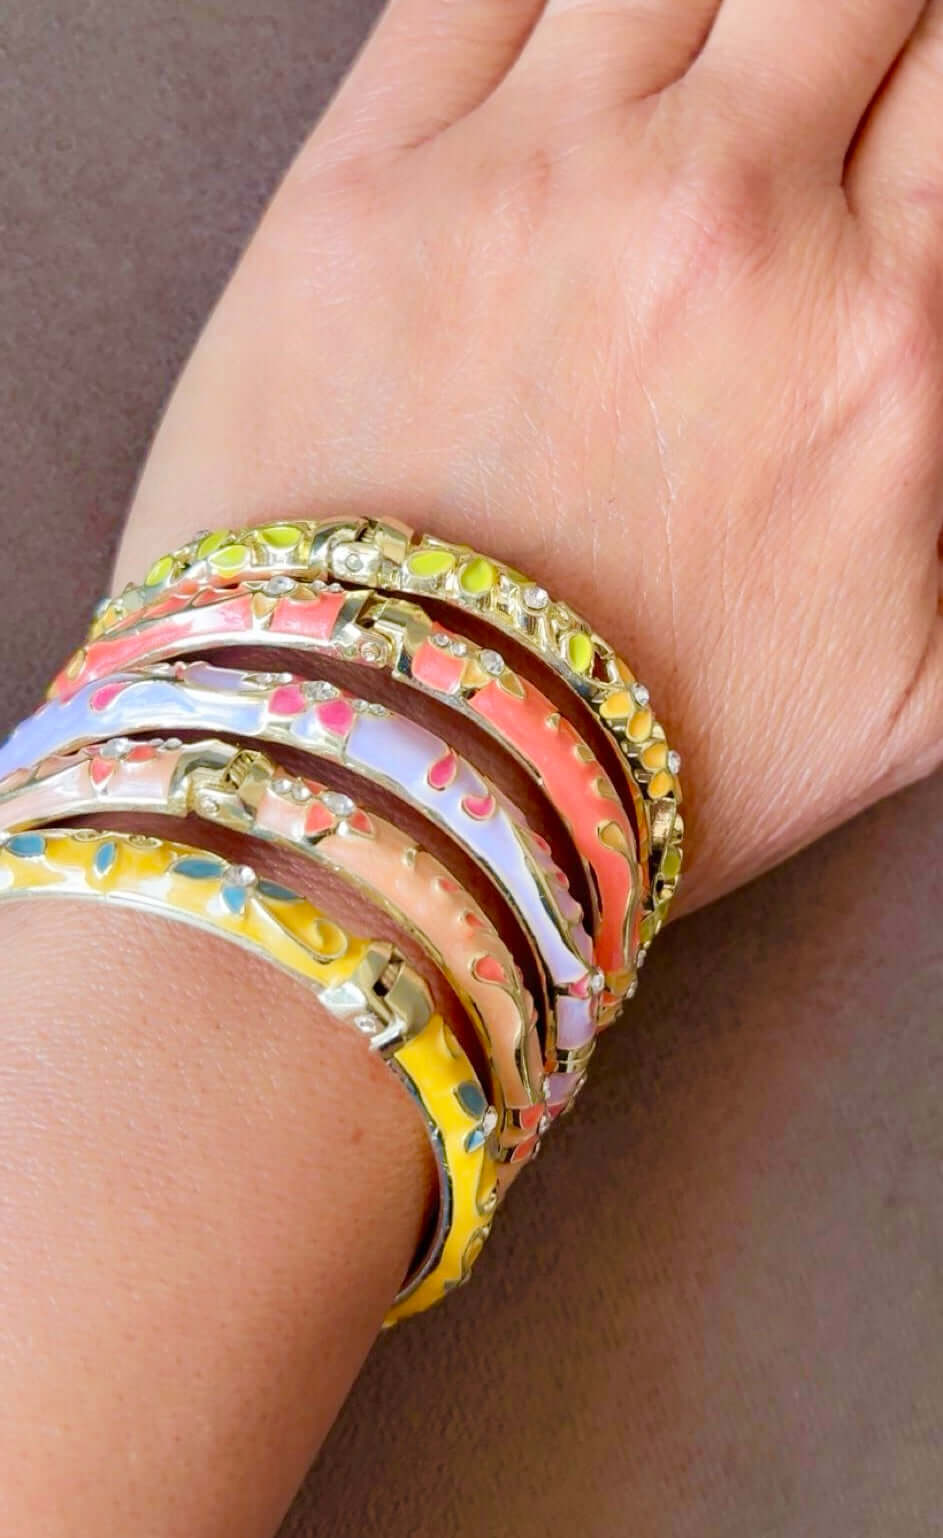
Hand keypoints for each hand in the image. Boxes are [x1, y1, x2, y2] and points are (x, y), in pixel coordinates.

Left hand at [119, 0, 942, 913]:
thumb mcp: (923, 682)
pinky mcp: (362, 194)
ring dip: (689, 9)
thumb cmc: (657, 760)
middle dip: (830, 23)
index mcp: (885, 339)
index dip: (915, 84)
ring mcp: (535, 188)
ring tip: (668, 83)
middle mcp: (727, 226)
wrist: (402, 793)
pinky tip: (552, 51)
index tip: (875, 120)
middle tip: (780, 97)